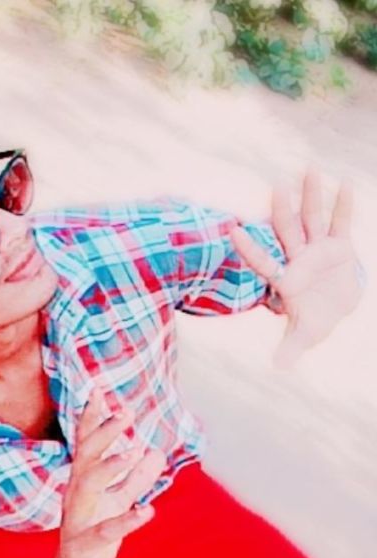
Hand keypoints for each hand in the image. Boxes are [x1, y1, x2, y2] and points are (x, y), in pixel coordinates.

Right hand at [52, 386, 166, 557]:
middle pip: (85, 458)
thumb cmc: (94, 538)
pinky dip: (125, 521)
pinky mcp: (84, 548)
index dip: (91, 419)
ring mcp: (77, 522)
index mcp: (83, 484)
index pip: (85, 445)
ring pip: (87, 488)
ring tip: (133, 452)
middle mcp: (76, 497)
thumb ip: (135, 479)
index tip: (99, 390)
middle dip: (102, 433)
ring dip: (109, 468)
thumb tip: (155, 451)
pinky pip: (104, 532)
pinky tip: (147, 511)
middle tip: (124, 413)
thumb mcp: (118, 503)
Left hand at [230, 168, 362, 367]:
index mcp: (284, 278)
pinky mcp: (339, 245)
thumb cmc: (314, 319)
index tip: (233, 230)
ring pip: (314, 219)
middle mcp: (298, 258)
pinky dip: (344, 207)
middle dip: (283, 210)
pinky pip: (341, 223)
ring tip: (311, 169)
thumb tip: (278, 368)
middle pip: (288, 231)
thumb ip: (291, 348)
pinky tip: (345, 185)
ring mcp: (318, 248)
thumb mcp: (304, 335)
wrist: (335, 307)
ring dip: (313, 197)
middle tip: (277, 184)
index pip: (263, 261)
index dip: (250, 248)